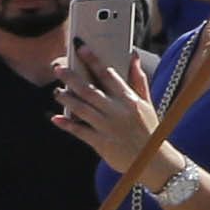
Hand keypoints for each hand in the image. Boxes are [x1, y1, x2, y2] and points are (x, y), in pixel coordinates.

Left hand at [52, 52, 165, 175]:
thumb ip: (138, 79)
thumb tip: (133, 55)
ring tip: (56, 91)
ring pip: (82, 109)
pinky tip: (56, 118)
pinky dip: (68, 125)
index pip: (109, 74)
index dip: (93, 60)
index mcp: (129, 99)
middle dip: (72, 78)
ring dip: (67, 99)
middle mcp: (117, 111)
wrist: (153, 161)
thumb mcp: (147, 103)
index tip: (81, 48)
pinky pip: (81, 132)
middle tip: (58, 68)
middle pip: (90, 91)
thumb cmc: (149, 129)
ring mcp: (108, 127)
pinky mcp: (101, 143)